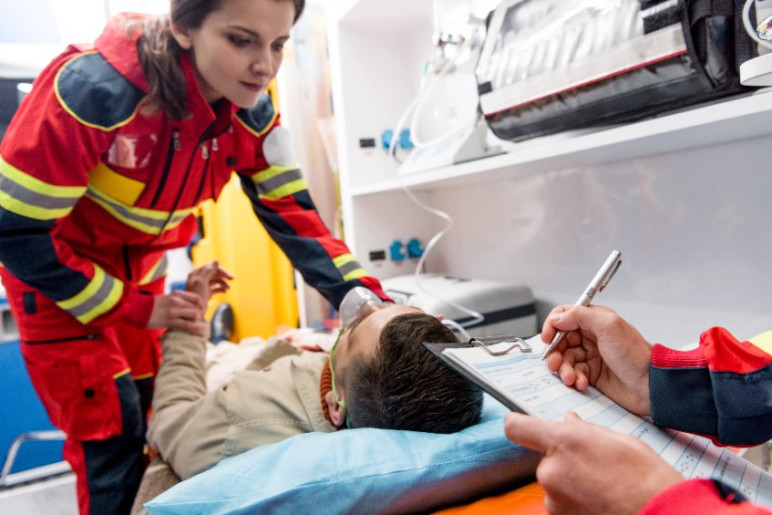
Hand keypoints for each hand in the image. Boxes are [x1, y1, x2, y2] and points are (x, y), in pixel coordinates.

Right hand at [146, 290, 207, 333]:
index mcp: (177, 294)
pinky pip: (186, 325)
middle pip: (197, 307)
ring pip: (194, 314)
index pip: (197, 298)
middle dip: (201, 313)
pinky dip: (195, 328)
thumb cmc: (153, 306)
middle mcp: (176, 300)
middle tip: (200, 319)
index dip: (202, 305)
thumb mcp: (167, 298)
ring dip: (198, 320)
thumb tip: (191, 306)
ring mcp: (173, 311)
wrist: (137, 310)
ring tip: (198, 324)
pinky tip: (200, 329)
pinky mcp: (170, 321)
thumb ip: (179, 300)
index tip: (202, 310)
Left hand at [184, 260, 232, 302]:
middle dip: (223, 276)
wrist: (193, 313)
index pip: (210, 267)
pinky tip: (225, 291)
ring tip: (228, 287)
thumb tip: (217, 261)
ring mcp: (203, 286)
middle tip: (232, 278)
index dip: (220, 270)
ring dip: (223, 282)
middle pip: (214, 273)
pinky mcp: (206, 293)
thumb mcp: (201, 282)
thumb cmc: (195, 297)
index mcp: (196, 274)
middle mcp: (199, 279)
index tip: (228, 276)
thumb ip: (209, 271)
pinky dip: (221, 288)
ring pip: (216, 280)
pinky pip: (215, 288)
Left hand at [505, 412, 682, 514]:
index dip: (518, 424)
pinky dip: (576, 502)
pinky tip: (601, 500)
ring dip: (571, 483)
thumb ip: (586, 430)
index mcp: (563, 441)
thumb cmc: (646, 477)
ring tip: (603, 486)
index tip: (523, 425)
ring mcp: (553, 499)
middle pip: (545, 459)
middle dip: (564, 460)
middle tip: (595, 465)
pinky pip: (562, 503)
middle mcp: (551, 470)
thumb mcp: (618, 440)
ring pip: (555, 483)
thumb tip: (569, 422)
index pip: (516, 427)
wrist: (661, 513)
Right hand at [542, 305, 651, 415]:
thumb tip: (558, 318)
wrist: (651, 386)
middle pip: (560, 340)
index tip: (548, 338)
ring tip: (570, 377)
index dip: (553, 326)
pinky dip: (574, 379)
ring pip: (564, 359)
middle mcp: (591, 336)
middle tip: (555, 363)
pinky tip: (582, 383)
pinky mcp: (592, 374)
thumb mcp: (609, 327)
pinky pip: (573, 374)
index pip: (564, 316)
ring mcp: (591, 356)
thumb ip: (580, 316)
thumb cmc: (636, 355)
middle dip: (555, 353)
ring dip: (563, 369)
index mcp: (595, 320)